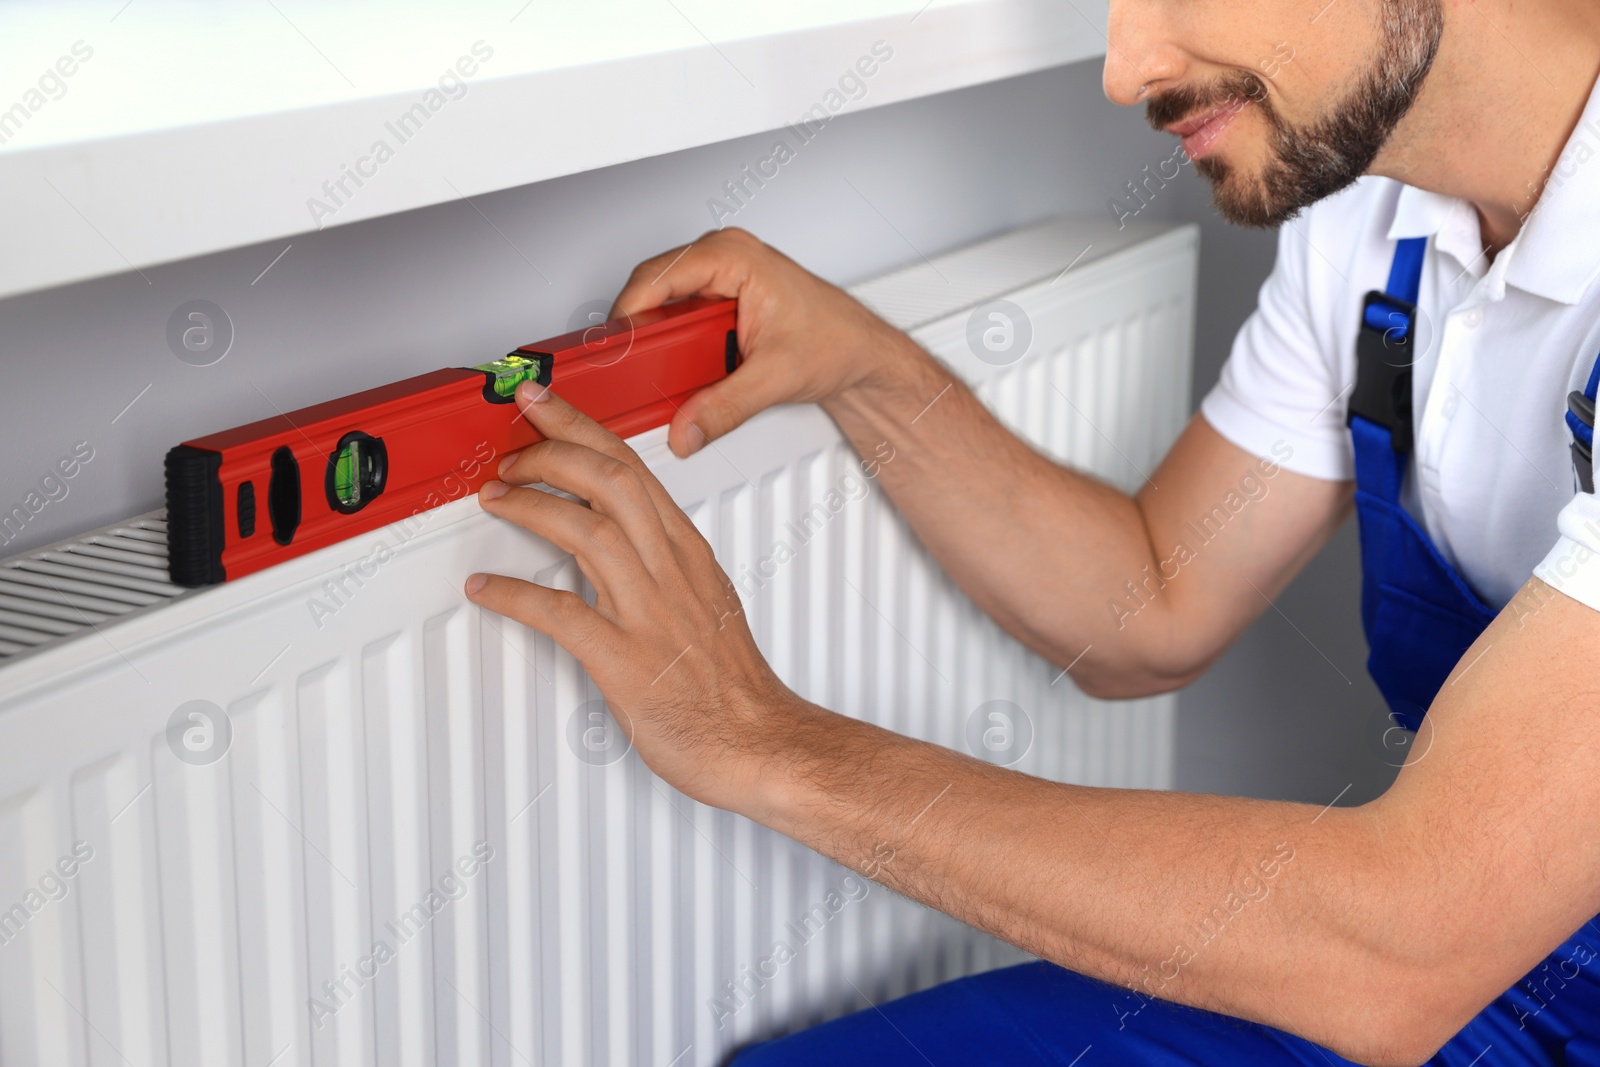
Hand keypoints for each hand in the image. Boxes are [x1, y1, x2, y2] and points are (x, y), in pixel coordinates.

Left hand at [463, 381, 811, 809]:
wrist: (759, 742)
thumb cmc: (733, 684)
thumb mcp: (707, 600)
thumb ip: (665, 564)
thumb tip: (626, 540)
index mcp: (687, 552)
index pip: (632, 466)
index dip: (581, 427)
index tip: (545, 405)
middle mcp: (669, 570)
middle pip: (608, 478)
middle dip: (552, 448)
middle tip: (511, 446)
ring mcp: (647, 611)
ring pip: (586, 528)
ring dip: (531, 505)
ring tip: (497, 499)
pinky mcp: (624, 659)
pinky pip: (560, 613)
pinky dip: (515, 595)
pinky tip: (488, 589)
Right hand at [611, 228, 911, 457]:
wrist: (862, 352)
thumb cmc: (837, 340)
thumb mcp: (776, 378)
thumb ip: (725, 407)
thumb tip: (686, 428)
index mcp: (734, 256)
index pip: (659, 276)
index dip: (629, 314)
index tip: (615, 349)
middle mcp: (723, 258)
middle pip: (653, 290)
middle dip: (642, 333)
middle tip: (632, 370)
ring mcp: (720, 278)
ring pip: (663, 307)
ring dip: (658, 343)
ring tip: (657, 374)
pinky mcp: (720, 300)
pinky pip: (679, 320)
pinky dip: (674, 348)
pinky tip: (678, 371)